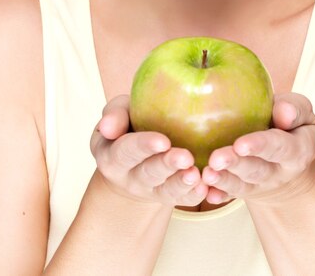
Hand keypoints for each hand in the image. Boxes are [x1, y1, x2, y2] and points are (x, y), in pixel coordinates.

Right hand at [90, 95, 208, 206]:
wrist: (133, 158)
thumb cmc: (127, 126)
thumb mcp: (117, 115)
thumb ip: (114, 115)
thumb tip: (108, 127)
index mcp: (113, 156)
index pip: (127, 151)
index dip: (144, 146)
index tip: (163, 141)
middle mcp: (131, 177)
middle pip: (150, 172)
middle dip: (167, 165)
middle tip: (185, 157)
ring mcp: (151, 190)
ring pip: (166, 189)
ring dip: (182, 183)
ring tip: (196, 174)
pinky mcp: (170, 196)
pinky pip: (183, 199)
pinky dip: (194, 195)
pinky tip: (205, 186)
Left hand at [201, 93, 314, 204]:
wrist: (291, 157)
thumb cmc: (293, 124)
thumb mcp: (303, 112)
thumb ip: (296, 109)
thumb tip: (284, 112)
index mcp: (298, 149)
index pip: (280, 147)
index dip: (260, 145)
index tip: (240, 144)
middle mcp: (280, 171)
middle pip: (257, 170)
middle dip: (236, 165)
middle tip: (216, 159)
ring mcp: (262, 184)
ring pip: (242, 185)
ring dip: (223, 180)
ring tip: (207, 174)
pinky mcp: (246, 190)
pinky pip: (231, 195)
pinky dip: (219, 195)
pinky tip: (207, 194)